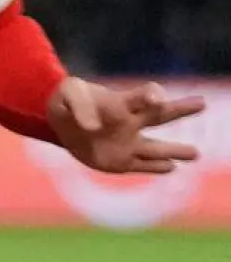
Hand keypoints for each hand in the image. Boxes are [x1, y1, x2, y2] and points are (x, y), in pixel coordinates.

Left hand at [46, 78, 206, 173]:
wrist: (59, 120)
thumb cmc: (67, 100)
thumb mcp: (67, 93)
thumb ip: (77, 103)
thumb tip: (91, 126)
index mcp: (120, 102)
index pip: (143, 96)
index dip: (151, 96)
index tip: (155, 98)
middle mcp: (130, 122)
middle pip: (161, 116)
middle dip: (181, 110)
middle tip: (201, 103)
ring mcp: (127, 143)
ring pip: (157, 147)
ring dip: (175, 151)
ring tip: (194, 153)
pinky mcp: (120, 161)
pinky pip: (141, 165)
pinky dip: (155, 167)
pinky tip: (170, 168)